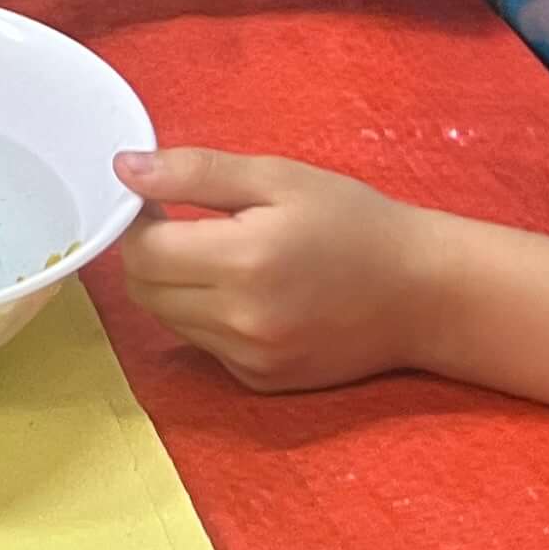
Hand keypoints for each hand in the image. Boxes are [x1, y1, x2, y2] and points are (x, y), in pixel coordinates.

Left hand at [114, 148, 443, 390]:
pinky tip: (249, 294)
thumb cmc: (355, 224)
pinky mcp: (260, 380)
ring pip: (168, 320)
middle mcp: (241, 320)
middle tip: (188, 226)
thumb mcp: (278, 177)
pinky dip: (207, 318)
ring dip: (176, 287)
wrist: (423, 293)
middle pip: (144, 290)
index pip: (141, 251)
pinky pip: (204, 345)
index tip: (161, 202)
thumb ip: (193, 172)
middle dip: (151, 254)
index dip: (140, 221)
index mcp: (243, 261)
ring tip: (225, 257)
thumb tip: (125, 169)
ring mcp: (251, 357)